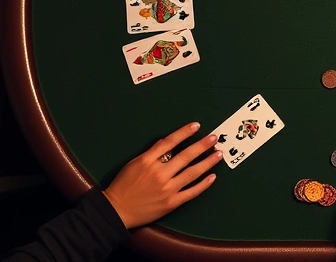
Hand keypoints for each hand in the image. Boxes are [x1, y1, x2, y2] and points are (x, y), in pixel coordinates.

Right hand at [101, 122, 220, 228]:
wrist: (117, 210)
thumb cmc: (123, 185)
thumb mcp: (133, 164)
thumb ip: (151, 152)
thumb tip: (166, 140)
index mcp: (147, 161)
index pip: (169, 143)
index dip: (184, 133)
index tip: (197, 126)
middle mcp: (159, 174)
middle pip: (185, 156)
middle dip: (202, 145)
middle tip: (214, 138)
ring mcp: (167, 189)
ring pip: (192, 173)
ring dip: (207, 162)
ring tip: (218, 154)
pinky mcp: (172, 203)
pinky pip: (191, 192)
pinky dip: (203, 184)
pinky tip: (213, 177)